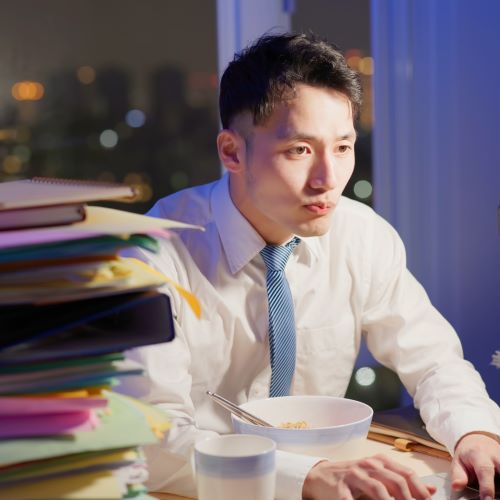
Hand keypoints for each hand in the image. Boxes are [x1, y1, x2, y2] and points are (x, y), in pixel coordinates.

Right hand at [302, 454, 435, 499]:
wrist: (321, 475)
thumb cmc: (353, 477)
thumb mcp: (378, 476)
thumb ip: (403, 482)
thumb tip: (431, 491)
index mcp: (380, 462)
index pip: (407, 474)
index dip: (420, 491)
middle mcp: (369, 465)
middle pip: (396, 481)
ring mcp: (354, 475)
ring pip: (378, 489)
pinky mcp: (340, 487)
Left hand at [451, 432, 499, 499]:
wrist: (478, 441)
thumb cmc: (467, 455)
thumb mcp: (458, 463)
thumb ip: (458, 476)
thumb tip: (456, 486)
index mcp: (479, 454)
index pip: (485, 470)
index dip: (487, 487)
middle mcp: (495, 455)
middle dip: (499, 487)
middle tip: (494, 497)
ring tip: (495, 491)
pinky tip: (497, 486)